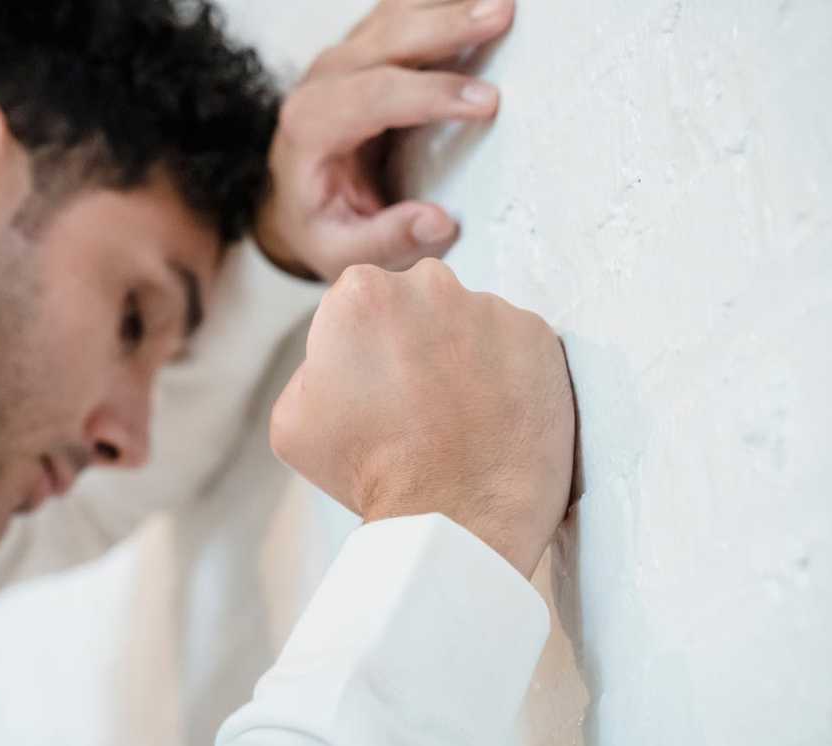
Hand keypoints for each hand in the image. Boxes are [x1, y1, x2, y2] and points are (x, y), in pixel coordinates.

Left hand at [256, 0, 516, 281]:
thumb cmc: (321, 225)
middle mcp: (323, 81)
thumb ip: (384, 239)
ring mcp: (344, 58)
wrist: (296, 202)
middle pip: (388, 38)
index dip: (432, 95)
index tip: (486, 102)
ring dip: (449, 6)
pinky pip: (403, 13)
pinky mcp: (364, 48)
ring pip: (396, 14)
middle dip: (447, 25)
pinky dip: (440, 6)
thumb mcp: (341, 252)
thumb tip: (438, 222)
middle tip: (502, 15)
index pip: (374, 98)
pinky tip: (476, 5)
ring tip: (503, 6)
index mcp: (311, 127)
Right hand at [270, 260, 574, 578]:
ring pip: (470, 320)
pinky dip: (508, 371)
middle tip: (417, 398)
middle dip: (416, 337)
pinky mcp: (539, 335)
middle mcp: (430, 284)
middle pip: (418, 300)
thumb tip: (340, 356)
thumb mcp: (293, 419)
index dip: (365, 344)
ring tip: (461, 413)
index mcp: (362, 292)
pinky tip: (494, 414)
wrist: (457, 518)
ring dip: (464, 353)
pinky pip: (516, 343)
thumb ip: (310, 366)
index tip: (375, 383)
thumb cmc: (370, 472)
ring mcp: (491, 307)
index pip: (361, 301)